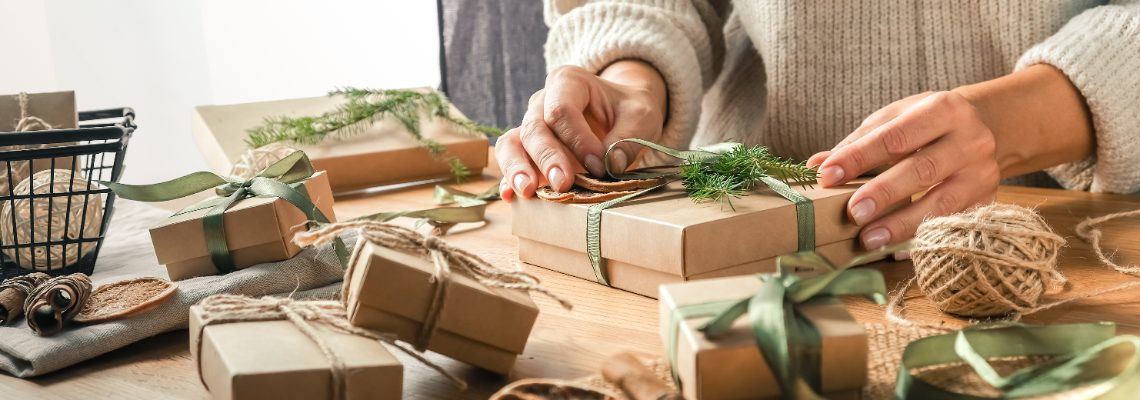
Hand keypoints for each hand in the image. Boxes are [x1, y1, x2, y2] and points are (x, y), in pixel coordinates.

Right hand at [497, 61, 667, 201]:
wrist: (621, 113)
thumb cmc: (628, 110)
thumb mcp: (641, 116)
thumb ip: (628, 139)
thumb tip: (611, 166)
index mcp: (569, 82)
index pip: (561, 110)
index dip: (578, 141)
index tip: (599, 166)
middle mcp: (543, 102)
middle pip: (534, 128)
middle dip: (547, 158)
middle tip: (562, 184)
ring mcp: (531, 126)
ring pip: (512, 143)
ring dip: (517, 168)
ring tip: (527, 191)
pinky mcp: (528, 151)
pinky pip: (511, 162)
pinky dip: (509, 179)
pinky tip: (511, 196)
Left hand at [808, 64, 1093, 252]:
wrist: (989, 126)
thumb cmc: (930, 123)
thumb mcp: (897, 118)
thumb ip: (858, 142)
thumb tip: (816, 165)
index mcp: (944, 110)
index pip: (895, 137)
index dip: (859, 157)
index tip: (827, 176)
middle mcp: (970, 141)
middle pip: (923, 170)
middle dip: (884, 194)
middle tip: (852, 214)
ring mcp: (983, 174)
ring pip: (943, 205)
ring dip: (903, 225)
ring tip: (869, 240)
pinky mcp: (989, 200)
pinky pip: (957, 226)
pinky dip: (926, 240)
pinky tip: (900, 252)